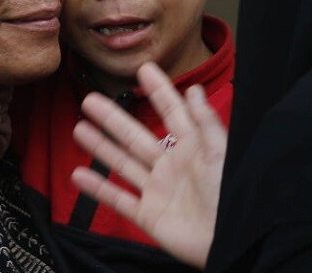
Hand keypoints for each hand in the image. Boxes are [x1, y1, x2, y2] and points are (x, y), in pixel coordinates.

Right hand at [71, 62, 225, 268]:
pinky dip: (98, 189)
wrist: (233, 242)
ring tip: (79, 128)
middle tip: (89, 100)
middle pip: (135, 137)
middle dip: (112, 118)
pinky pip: (119, 199)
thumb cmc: (232, 196)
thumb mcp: (221, 155)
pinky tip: (78, 175)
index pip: (172, 113)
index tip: (144, 69)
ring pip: (123, 164)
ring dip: (101, 146)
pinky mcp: (149, 216)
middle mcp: (171, 167)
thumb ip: (205, 124)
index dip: (159, 91)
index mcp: (191, 149)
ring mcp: (157, 191)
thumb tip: (194, 90)